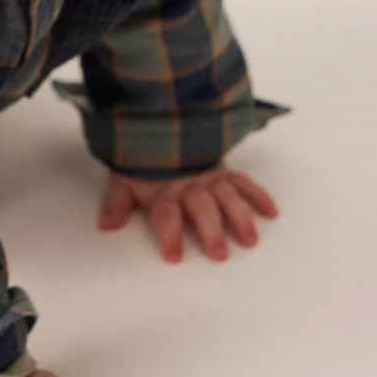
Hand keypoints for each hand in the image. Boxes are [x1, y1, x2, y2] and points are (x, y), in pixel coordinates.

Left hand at [98, 159, 277, 262]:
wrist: (159, 122)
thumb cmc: (143, 160)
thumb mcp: (123, 178)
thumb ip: (116, 203)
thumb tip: (106, 226)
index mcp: (164, 190)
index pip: (166, 214)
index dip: (170, 233)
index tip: (174, 255)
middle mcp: (189, 185)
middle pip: (202, 208)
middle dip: (210, 231)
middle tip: (219, 255)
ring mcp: (210, 177)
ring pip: (228, 197)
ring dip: (240, 218)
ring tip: (249, 240)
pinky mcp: (224, 171)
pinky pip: (245, 183)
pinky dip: (259, 196)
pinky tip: (271, 213)